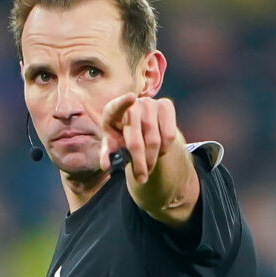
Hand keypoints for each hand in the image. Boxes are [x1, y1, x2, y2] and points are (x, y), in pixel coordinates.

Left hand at [98, 91, 198, 224]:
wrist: (139, 125)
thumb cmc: (121, 135)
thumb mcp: (111, 144)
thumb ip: (106, 153)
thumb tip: (105, 166)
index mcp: (112, 111)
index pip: (117, 106)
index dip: (123, 102)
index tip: (131, 98)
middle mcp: (133, 104)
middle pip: (136, 140)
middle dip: (139, 163)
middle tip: (141, 178)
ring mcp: (151, 103)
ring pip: (154, 141)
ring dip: (152, 159)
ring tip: (148, 165)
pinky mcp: (166, 105)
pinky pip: (169, 135)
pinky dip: (165, 149)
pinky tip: (159, 151)